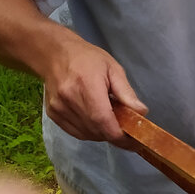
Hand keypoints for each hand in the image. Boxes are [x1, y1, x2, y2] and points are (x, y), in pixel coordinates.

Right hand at [42, 28, 146, 142]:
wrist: (54, 54)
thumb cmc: (87, 58)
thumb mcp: (113, 69)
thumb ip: (126, 93)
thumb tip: (141, 113)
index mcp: (86, 86)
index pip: (104, 121)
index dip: (120, 136)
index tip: (134, 139)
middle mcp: (69, 100)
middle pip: (96, 131)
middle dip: (114, 134)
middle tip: (126, 127)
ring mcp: (59, 109)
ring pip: (87, 135)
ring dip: (102, 133)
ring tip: (109, 118)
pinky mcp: (53, 115)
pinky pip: (77, 132)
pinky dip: (90, 132)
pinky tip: (95, 119)